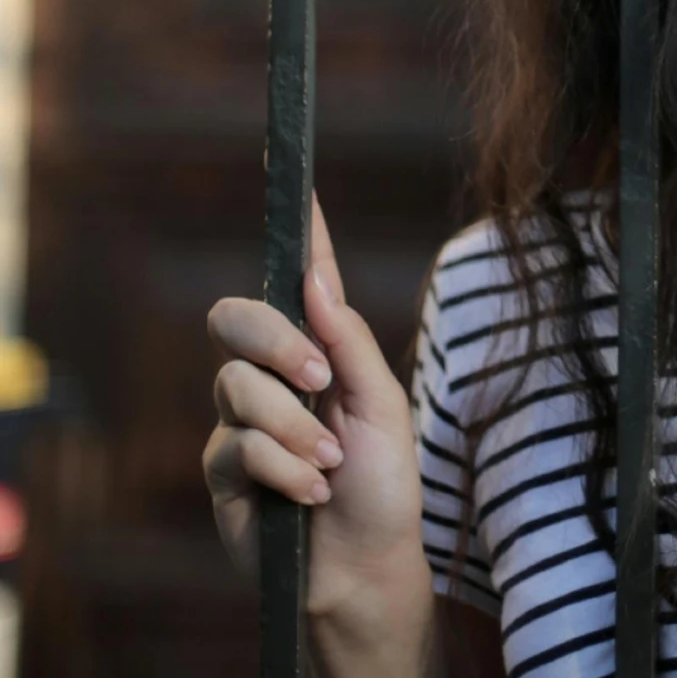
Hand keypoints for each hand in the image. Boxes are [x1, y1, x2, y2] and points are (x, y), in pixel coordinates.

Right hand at [203, 195, 432, 664]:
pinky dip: (283, 469)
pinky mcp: (221, 471)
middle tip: (320, 380)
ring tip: (328, 464)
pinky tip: (309, 493)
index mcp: (320, 348)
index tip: (301, 184)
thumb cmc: (383, 482)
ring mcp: (240, 421)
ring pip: (236, 387)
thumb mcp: (383, 405)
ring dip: (292, 428)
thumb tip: (315, 283)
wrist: (364, 564)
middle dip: (276, 343)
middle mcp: (272, 374)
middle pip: (234, 320)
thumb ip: (349, 342)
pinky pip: (234, 447)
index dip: (301, 233)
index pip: (303, 281)